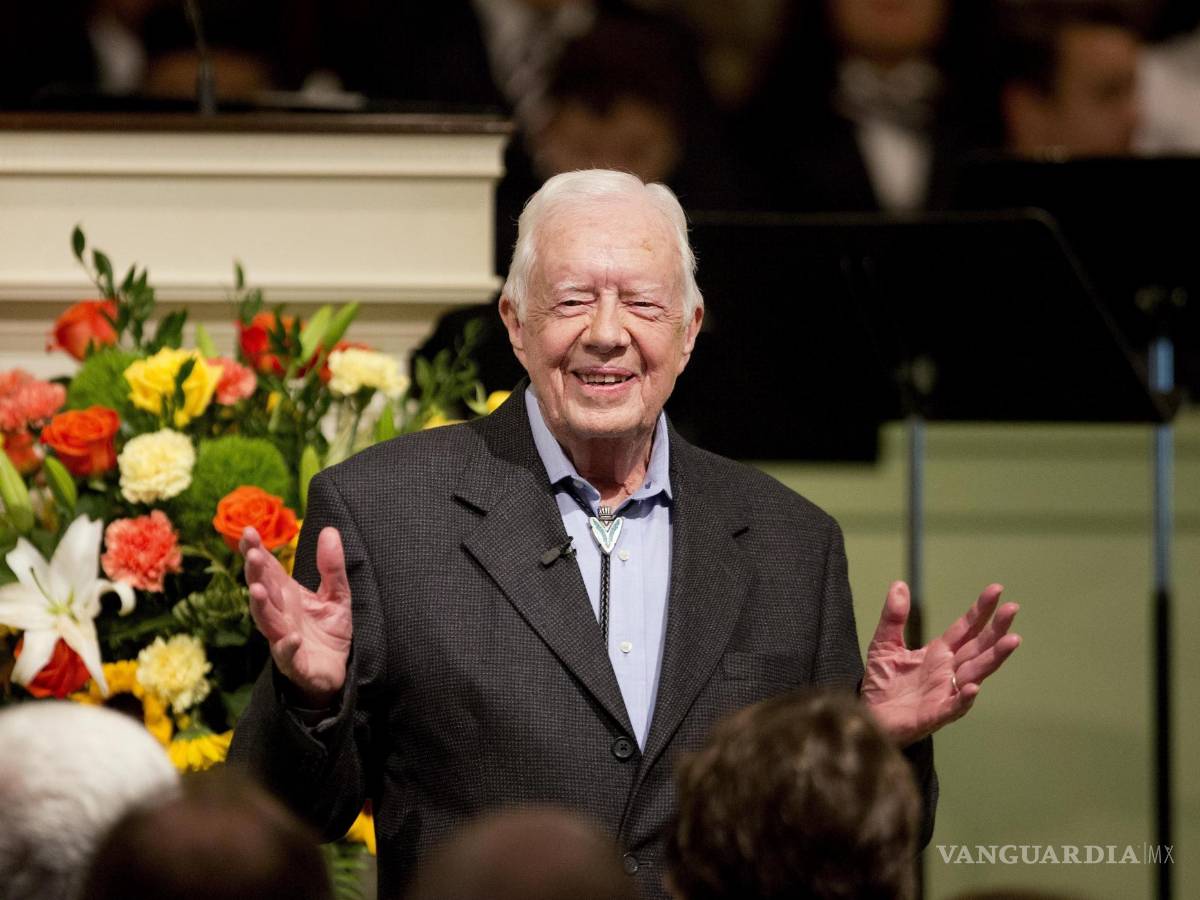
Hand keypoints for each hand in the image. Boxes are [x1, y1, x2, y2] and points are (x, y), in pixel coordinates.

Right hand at [241, 525, 351, 706]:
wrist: (337, 671)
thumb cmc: (329, 631)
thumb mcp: (337, 594)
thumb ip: (332, 566)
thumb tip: (329, 530)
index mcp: (287, 595)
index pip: (268, 569)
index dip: (257, 551)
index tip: (248, 531)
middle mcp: (280, 614)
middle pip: (263, 590)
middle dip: (256, 573)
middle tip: (253, 555)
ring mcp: (283, 638)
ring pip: (267, 621)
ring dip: (260, 606)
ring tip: (257, 590)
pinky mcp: (295, 662)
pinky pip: (287, 654)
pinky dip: (287, 646)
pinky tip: (291, 637)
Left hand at [862, 581, 1019, 745]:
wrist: (871, 717)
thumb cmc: (882, 683)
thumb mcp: (884, 644)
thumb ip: (893, 617)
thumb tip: (898, 584)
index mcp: (939, 653)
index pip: (965, 629)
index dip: (981, 611)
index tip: (996, 590)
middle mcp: (949, 671)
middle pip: (978, 647)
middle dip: (996, 629)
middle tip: (1013, 608)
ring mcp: (946, 692)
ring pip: (976, 673)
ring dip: (994, 658)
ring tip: (1012, 640)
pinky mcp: (935, 714)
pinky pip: (954, 706)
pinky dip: (964, 697)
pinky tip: (973, 687)